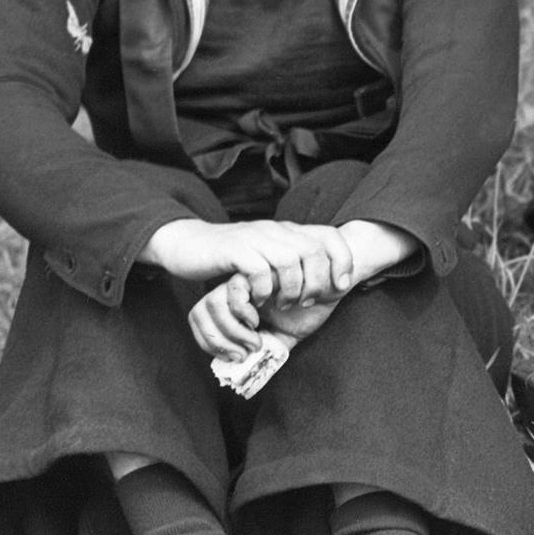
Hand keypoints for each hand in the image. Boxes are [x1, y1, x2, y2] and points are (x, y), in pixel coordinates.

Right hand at [142, 217, 355, 305]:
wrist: (190, 245)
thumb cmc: (233, 258)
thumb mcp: (269, 256)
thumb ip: (293, 263)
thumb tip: (325, 282)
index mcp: (288, 231)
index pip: (329, 236)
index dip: (343, 260)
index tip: (343, 287)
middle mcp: (275, 230)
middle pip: (314, 250)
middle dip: (318, 281)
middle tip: (308, 302)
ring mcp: (255, 237)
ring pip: (290, 259)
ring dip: (292, 288)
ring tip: (285, 304)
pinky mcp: (234, 249)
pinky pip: (259, 269)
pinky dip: (265, 289)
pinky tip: (260, 301)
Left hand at [186, 274, 345, 362]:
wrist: (334, 281)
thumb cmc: (313, 306)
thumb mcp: (288, 334)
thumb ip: (271, 348)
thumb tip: (250, 371)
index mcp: (238, 305)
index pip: (202, 319)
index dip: (210, 342)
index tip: (234, 357)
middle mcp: (237, 291)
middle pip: (202, 311)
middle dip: (219, 339)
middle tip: (245, 353)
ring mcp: (244, 279)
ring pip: (213, 302)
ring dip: (232, 330)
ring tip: (255, 341)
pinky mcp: (254, 269)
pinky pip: (234, 288)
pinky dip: (243, 310)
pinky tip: (259, 319)